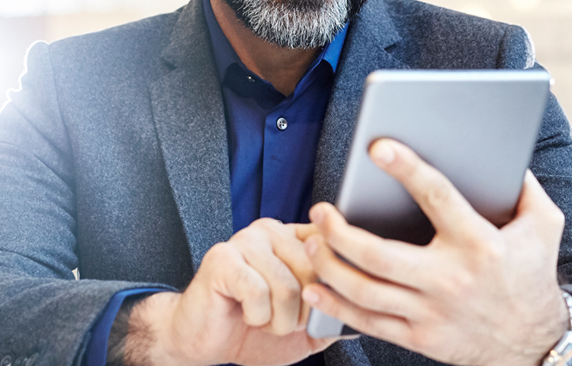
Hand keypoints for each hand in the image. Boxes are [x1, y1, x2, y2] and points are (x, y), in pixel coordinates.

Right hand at [127, 218, 337, 365]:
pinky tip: (245, 314)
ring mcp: (245, 240)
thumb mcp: (304, 327)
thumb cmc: (252, 329)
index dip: (334, 283)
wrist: (204, 341)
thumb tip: (367, 319)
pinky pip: (258, 292)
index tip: (321, 302)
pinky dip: (257, 317)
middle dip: (303, 311)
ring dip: (279, 320)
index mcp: (294, 238)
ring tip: (263, 320)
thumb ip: (333, 315)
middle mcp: (272, 231)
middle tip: (282, 320)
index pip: (332, 246)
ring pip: (288, 285)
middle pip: (314, 270)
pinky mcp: (222, 258)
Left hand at [301, 138, 569, 365]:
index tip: (377, 148)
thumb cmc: (534, 276)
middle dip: (340, 232)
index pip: (437, 197)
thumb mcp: (544, 226)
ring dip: (330, 266)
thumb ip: (525, 188)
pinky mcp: (421, 339)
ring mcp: (432, 313)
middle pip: (380, 255)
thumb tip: (505, 153)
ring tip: (313, 241)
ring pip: (366, 291)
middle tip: (320, 210)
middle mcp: (451, 279)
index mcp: (479, 243)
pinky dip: (336, 305)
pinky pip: (369, 323)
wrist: (536, 345)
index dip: (406, 169)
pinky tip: (317, 286)